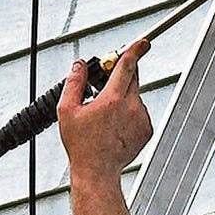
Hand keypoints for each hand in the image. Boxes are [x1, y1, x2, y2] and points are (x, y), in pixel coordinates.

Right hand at [57, 39, 152, 179]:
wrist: (97, 171)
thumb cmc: (82, 146)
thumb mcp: (67, 111)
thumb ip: (74, 83)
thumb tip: (79, 66)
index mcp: (112, 100)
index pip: (127, 67)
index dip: (134, 51)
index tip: (142, 42)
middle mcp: (131, 107)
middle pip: (132, 78)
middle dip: (121, 75)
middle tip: (105, 86)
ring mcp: (141, 119)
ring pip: (135, 95)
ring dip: (123, 97)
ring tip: (106, 117)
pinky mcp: (147, 130)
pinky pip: (140, 111)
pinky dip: (130, 112)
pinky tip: (115, 126)